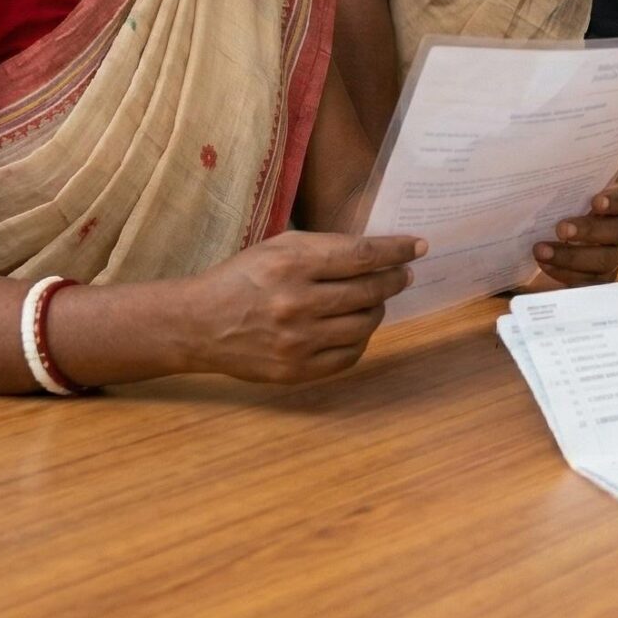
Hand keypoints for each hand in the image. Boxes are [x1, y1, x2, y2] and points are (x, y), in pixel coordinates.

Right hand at [185, 231, 423, 383]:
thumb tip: (377, 252)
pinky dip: (361, 339)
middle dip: (394, 280)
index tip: (418, 247)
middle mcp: (297, 303)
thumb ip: (325, 248)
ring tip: (376, 300)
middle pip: (369, 292)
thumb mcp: (279, 248)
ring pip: (364, 325)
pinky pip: (349, 356)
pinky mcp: (296, 371)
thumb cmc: (243, 278)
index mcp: (291, 264)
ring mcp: (297, 341)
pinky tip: (357, 327)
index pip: (361, 256)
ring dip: (378, 309)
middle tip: (403, 274)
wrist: (199, 324)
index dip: (396, 251)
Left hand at [524, 184, 617, 290]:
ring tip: (541, 252)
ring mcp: (614, 255)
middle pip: (617, 231)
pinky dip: (566, 274)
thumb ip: (564, 191)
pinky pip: (589, 281)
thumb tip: (537, 187)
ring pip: (604, 260)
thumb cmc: (568, 208)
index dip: (613, 201)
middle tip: (560, 229)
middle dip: (589, 231)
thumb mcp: (570, 196)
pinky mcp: (601, 277)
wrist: (568, 232)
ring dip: (571, 257)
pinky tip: (545, 266)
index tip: (596, 201)